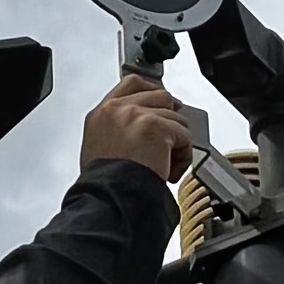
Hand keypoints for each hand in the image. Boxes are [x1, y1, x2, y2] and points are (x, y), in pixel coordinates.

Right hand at [81, 69, 200, 185]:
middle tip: (173, 139)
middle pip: (160, 95)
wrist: (109, 199)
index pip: (132, 84)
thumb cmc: (105, 185)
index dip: (153, 93)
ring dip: (177, 143)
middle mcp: (117, 109)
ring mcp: (136, 114)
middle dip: (171, 117)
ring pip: (176, 117)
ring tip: (167, 166)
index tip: (163, 107)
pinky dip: (183, 156)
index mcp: (102, 114)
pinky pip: (184, 135)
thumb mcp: (99, 150)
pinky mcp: (156, 126)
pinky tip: (170, 172)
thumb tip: (142, 130)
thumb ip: (118, 130)